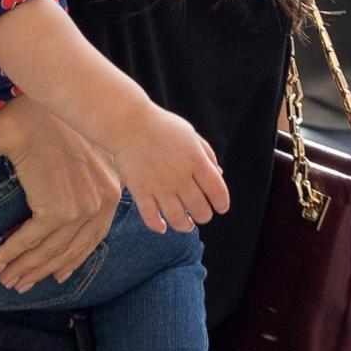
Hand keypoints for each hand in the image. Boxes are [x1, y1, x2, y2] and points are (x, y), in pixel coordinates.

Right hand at [0, 101, 121, 292]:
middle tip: (20, 284)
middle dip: (41, 271)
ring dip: (24, 269)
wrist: (34, 111)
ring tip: (6, 279)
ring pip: (50, 251)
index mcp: (111, 189)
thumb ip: (73, 181)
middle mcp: (103, 202)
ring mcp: (82, 208)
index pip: (93, 236)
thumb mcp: (76, 156)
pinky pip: (30, 240)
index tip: (55, 274)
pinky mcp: (58, 210)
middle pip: (70, 250)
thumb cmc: (50, 125)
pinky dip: (11, 254)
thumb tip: (62, 200)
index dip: (71, 259)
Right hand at [110, 104, 229, 233]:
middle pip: (200, 209)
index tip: (221, 208)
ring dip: (185, 226)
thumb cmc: (162, 127)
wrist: (128, 123)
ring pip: (178, 218)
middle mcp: (180, 176)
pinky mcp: (140, 191)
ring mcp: (159, 185)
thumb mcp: (191, 135)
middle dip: (204, 216)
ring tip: (186, 225)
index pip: (217, 191)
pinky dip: (158, 226)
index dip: (222, 203)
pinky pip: (151, 218)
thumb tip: (219, 175)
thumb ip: (207, 154)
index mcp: (196, 160)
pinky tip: (163, 226)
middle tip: (201, 214)